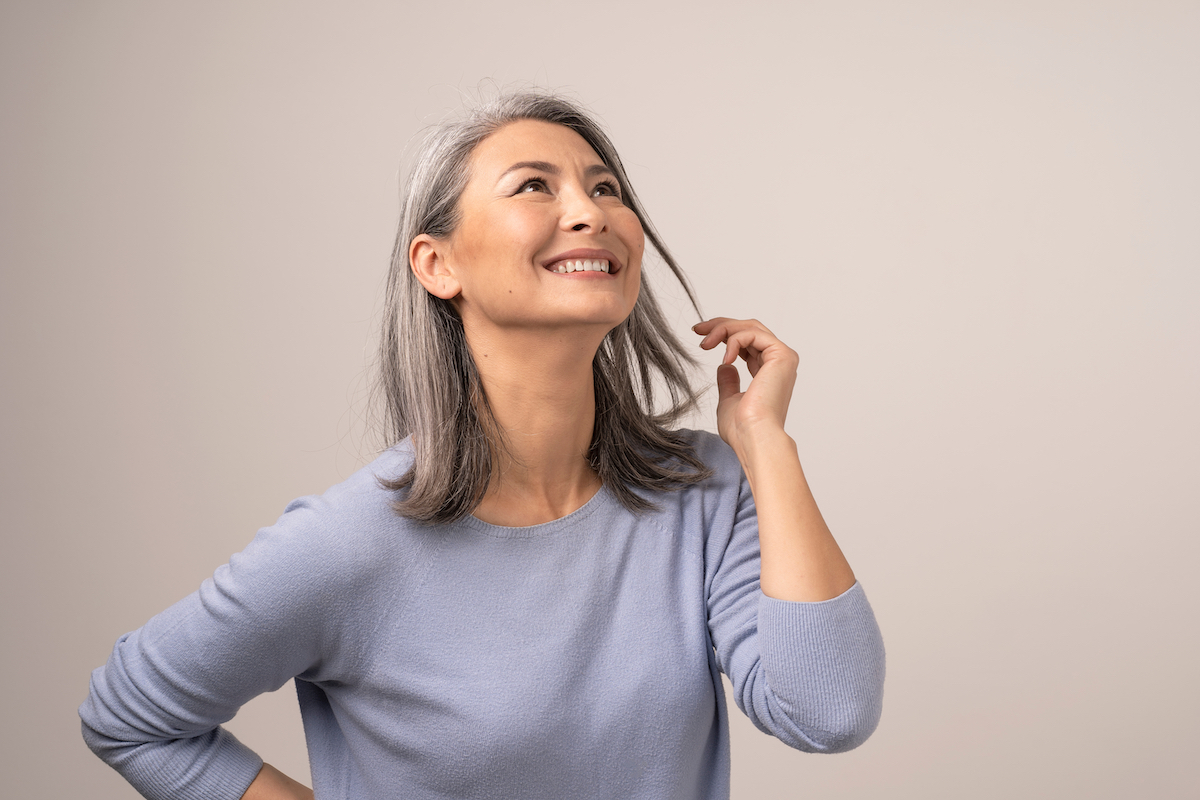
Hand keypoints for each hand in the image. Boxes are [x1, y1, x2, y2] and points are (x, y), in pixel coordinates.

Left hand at [693, 317, 798, 457]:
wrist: (753, 437)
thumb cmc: (742, 428)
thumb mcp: (729, 400)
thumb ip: (729, 382)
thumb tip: (725, 367)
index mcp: (770, 372)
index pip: (748, 341)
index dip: (724, 333)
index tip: (700, 334)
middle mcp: (779, 363)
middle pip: (750, 328)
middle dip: (721, 325)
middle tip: (698, 328)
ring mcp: (783, 358)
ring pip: (751, 327)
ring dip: (723, 330)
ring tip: (705, 344)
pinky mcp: (782, 355)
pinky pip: (753, 334)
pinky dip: (734, 340)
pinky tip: (725, 358)